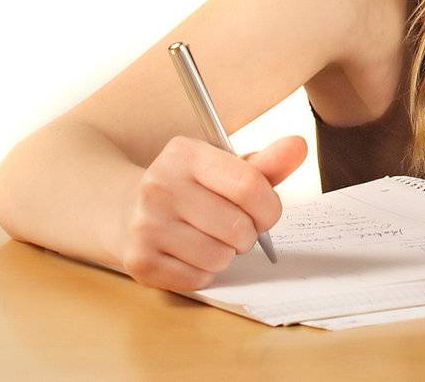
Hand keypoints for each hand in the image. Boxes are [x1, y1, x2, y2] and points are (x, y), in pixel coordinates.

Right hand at [117, 134, 307, 290]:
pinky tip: (190, 253)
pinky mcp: (139, 261)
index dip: (269, 207)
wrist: (126, 208)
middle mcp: (159, 185)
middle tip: (236, 228)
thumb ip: (265, 163)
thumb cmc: (191, 188)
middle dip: (249, 234)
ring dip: (226, 254)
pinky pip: (198, 279)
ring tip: (211, 238)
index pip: (248, 185)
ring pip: (219, 257)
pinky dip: (204, 272)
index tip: (266, 214)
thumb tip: (298, 146)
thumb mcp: (224, 167)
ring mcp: (145, 224)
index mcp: (184, 153)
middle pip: (238, 227)